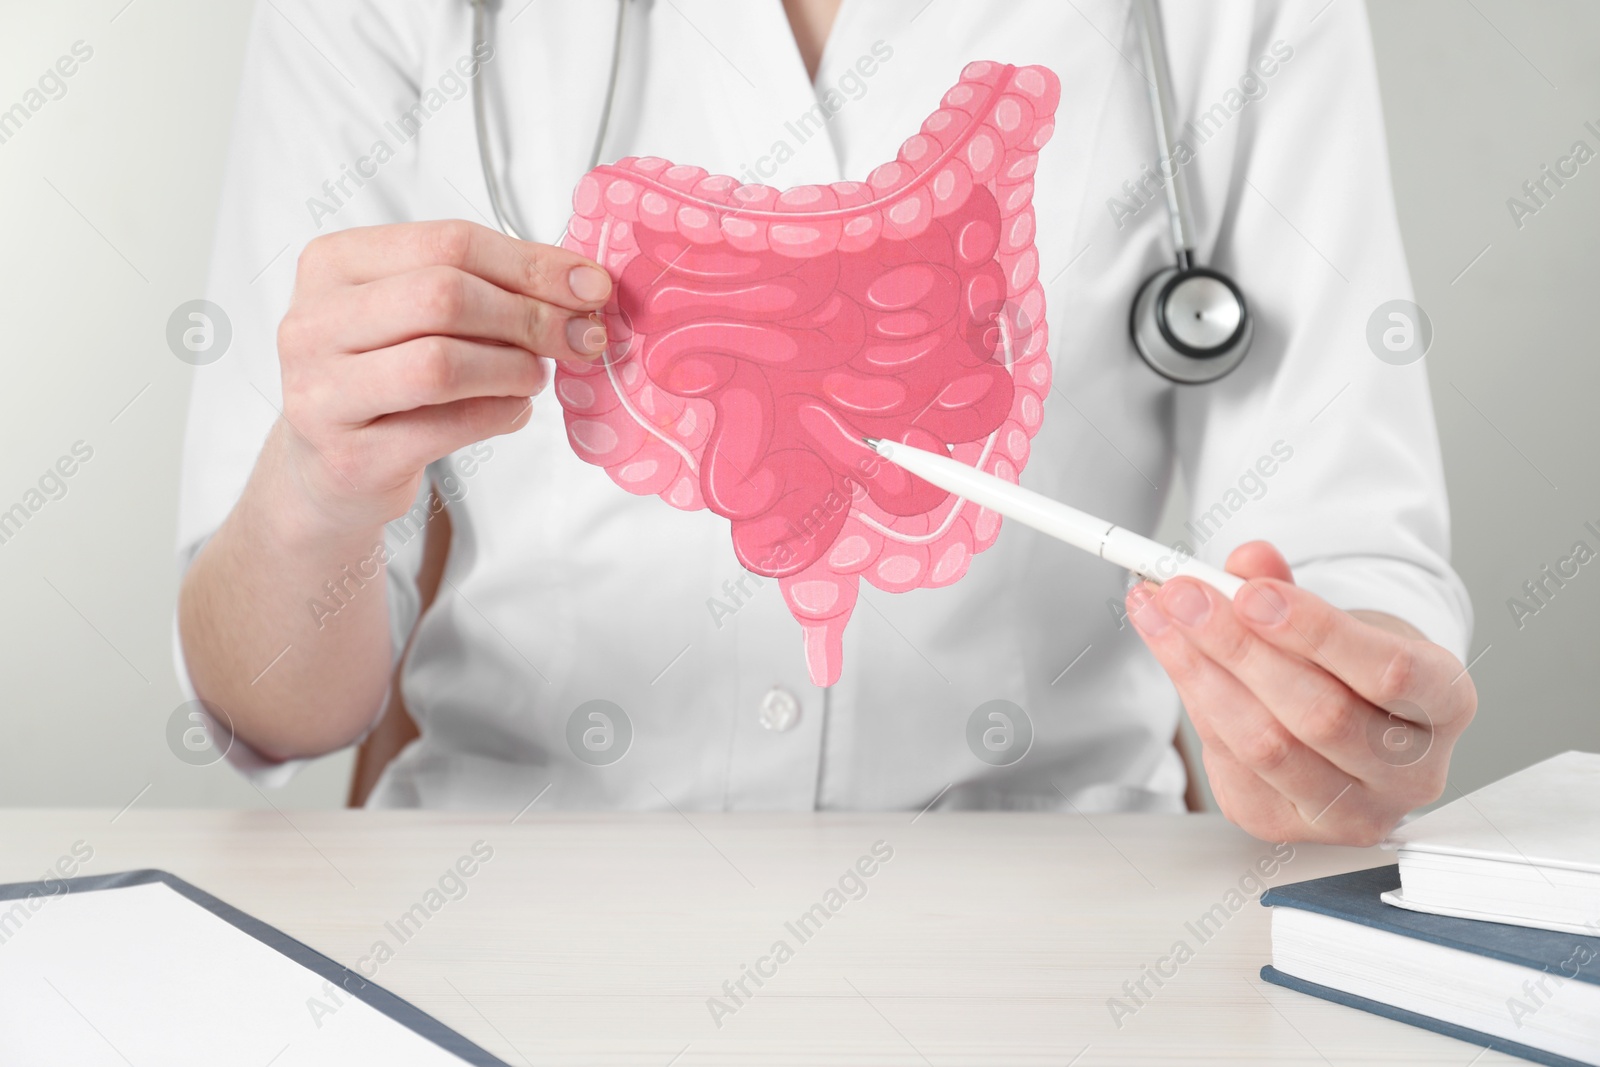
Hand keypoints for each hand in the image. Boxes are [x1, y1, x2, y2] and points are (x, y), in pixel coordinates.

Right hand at [273, 219, 613, 529]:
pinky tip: (513, 409)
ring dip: (513, 368)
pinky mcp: (350, 457)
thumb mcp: (416, 314)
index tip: (590, 286)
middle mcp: (312, 322)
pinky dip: (500, 414)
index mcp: (333, 263)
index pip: (447, 242)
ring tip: (535, 375)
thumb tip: (581, 285)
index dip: (531, 263)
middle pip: (443, 296)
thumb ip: (485, 287)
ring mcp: (321, 393)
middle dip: (529, 315)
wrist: (327, 468)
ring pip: (441, 362)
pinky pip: (447, 426)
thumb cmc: (385, 376)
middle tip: (580, 337)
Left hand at [1126, 541, 1476, 844]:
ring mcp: (1352, 812)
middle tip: (1183, 596)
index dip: (1315, 631)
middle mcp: (1410, 772)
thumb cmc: (1350, 664)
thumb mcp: (1336, 615)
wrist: (1353, 721)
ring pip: (1266, 746)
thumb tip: (1247, 562)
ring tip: (1161, 618)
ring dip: (1199, 674)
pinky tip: (1173, 657)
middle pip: (1319, 714)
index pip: (1389, 672)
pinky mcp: (1286, 826)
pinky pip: (1230, 766)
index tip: (1250, 592)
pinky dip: (1194, 704)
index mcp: (1445, 705)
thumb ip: (1289, 587)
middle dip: (1237, 647)